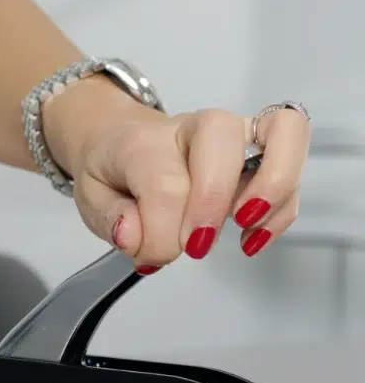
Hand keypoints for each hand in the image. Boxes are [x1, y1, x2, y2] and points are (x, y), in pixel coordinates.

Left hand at [50, 82, 309, 269]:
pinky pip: (291, 166)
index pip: (164, 183)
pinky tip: (250, 239)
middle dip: (213, 203)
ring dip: (272, 187)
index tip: (149, 255)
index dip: (162, 232)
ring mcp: (234, 135)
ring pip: (282, 131)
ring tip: (243, 228)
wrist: (120, 142)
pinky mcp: (260, 152)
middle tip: (195, 246)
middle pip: (222, 137)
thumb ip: (111, 218)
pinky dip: (283, 208)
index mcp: (143, 141)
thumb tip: (134, 237)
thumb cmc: (112, 171)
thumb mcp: (91, 198)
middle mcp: (193, 127)